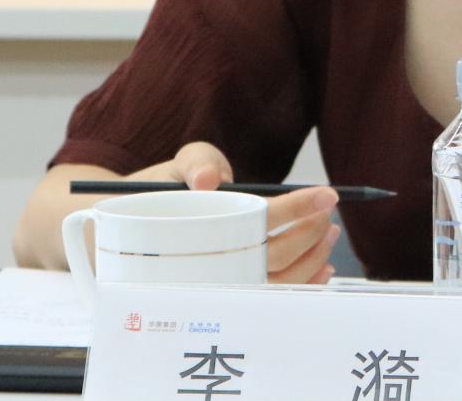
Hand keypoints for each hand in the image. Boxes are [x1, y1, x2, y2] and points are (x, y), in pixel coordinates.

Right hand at [130, 142, 341, 284]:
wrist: (132, 233)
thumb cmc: (162, 196)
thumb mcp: (178, 166)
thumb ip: (198, 163)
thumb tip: (210, 178)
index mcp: (204, 227)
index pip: (260, 219)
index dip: (297, 207)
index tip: (328, 195)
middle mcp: (215, 263)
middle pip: (277, 255)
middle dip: (311, 232)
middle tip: (328, 213)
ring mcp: (225, 284)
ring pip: (280, 283)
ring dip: (314, 258)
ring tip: (328, 234)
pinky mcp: (234, 294)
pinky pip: (274, 298)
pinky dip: (304, 284)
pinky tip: (321, 268)